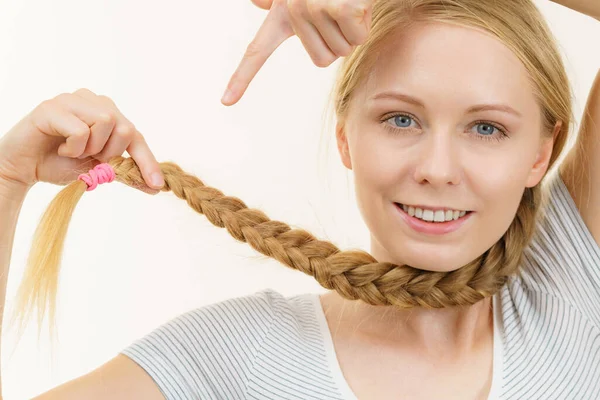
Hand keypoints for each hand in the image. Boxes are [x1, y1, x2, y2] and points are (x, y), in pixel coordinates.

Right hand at [0, 88, 163, 192]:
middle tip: (89, 158)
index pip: (136, 136)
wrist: (24, 168)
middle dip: (111, 153)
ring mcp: (73, 100)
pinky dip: (74, 147)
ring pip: (106, 122)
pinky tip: (60, 147)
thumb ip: (125, 172)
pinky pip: (81, 130)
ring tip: (73, 151)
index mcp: (108, 113)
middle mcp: (93, 101)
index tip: (158, 185)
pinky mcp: (53, 106)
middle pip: (125, 127)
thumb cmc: (60, 163)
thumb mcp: (99, 170)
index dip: (148, 161)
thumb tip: (155, 187)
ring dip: (91, 148)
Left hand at [221, 0, 372, 105]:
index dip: (241, 78)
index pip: (256, 51)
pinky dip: (365, 22)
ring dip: (355, 30)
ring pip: (344, 49)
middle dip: (340, 41)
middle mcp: (294, 11)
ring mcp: (315, 9)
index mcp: (281, 14)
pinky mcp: (340, 8)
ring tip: (348, 3)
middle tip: (339, 13)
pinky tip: (358, 3)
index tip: (225, 101)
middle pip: (323, 59)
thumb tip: (260, 1)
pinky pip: (357, 37)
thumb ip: (277, 0)